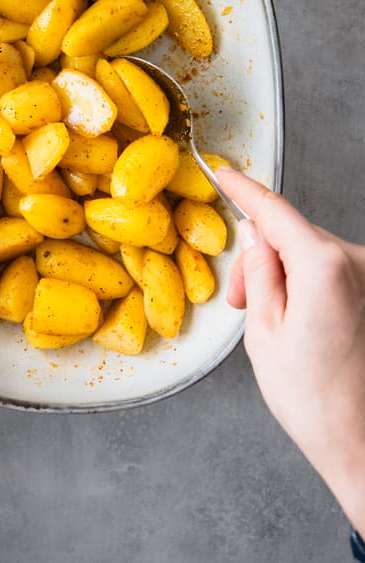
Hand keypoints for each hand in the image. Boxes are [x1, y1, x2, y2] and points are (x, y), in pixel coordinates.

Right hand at [217, 168, 364, 534]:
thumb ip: (259, 272)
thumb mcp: (263, 332)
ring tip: (271, 322)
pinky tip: (298, 321)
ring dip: (286, 275)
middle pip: (293, 236)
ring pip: (312, 254)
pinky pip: (333, 271)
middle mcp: (357, 263)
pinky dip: (308, 285)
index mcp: (324, 267)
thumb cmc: (316, 402)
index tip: (225, 173)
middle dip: (261, 259)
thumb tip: (255, 236)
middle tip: (238, 301)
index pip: (275, 211)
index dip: (244, 190)